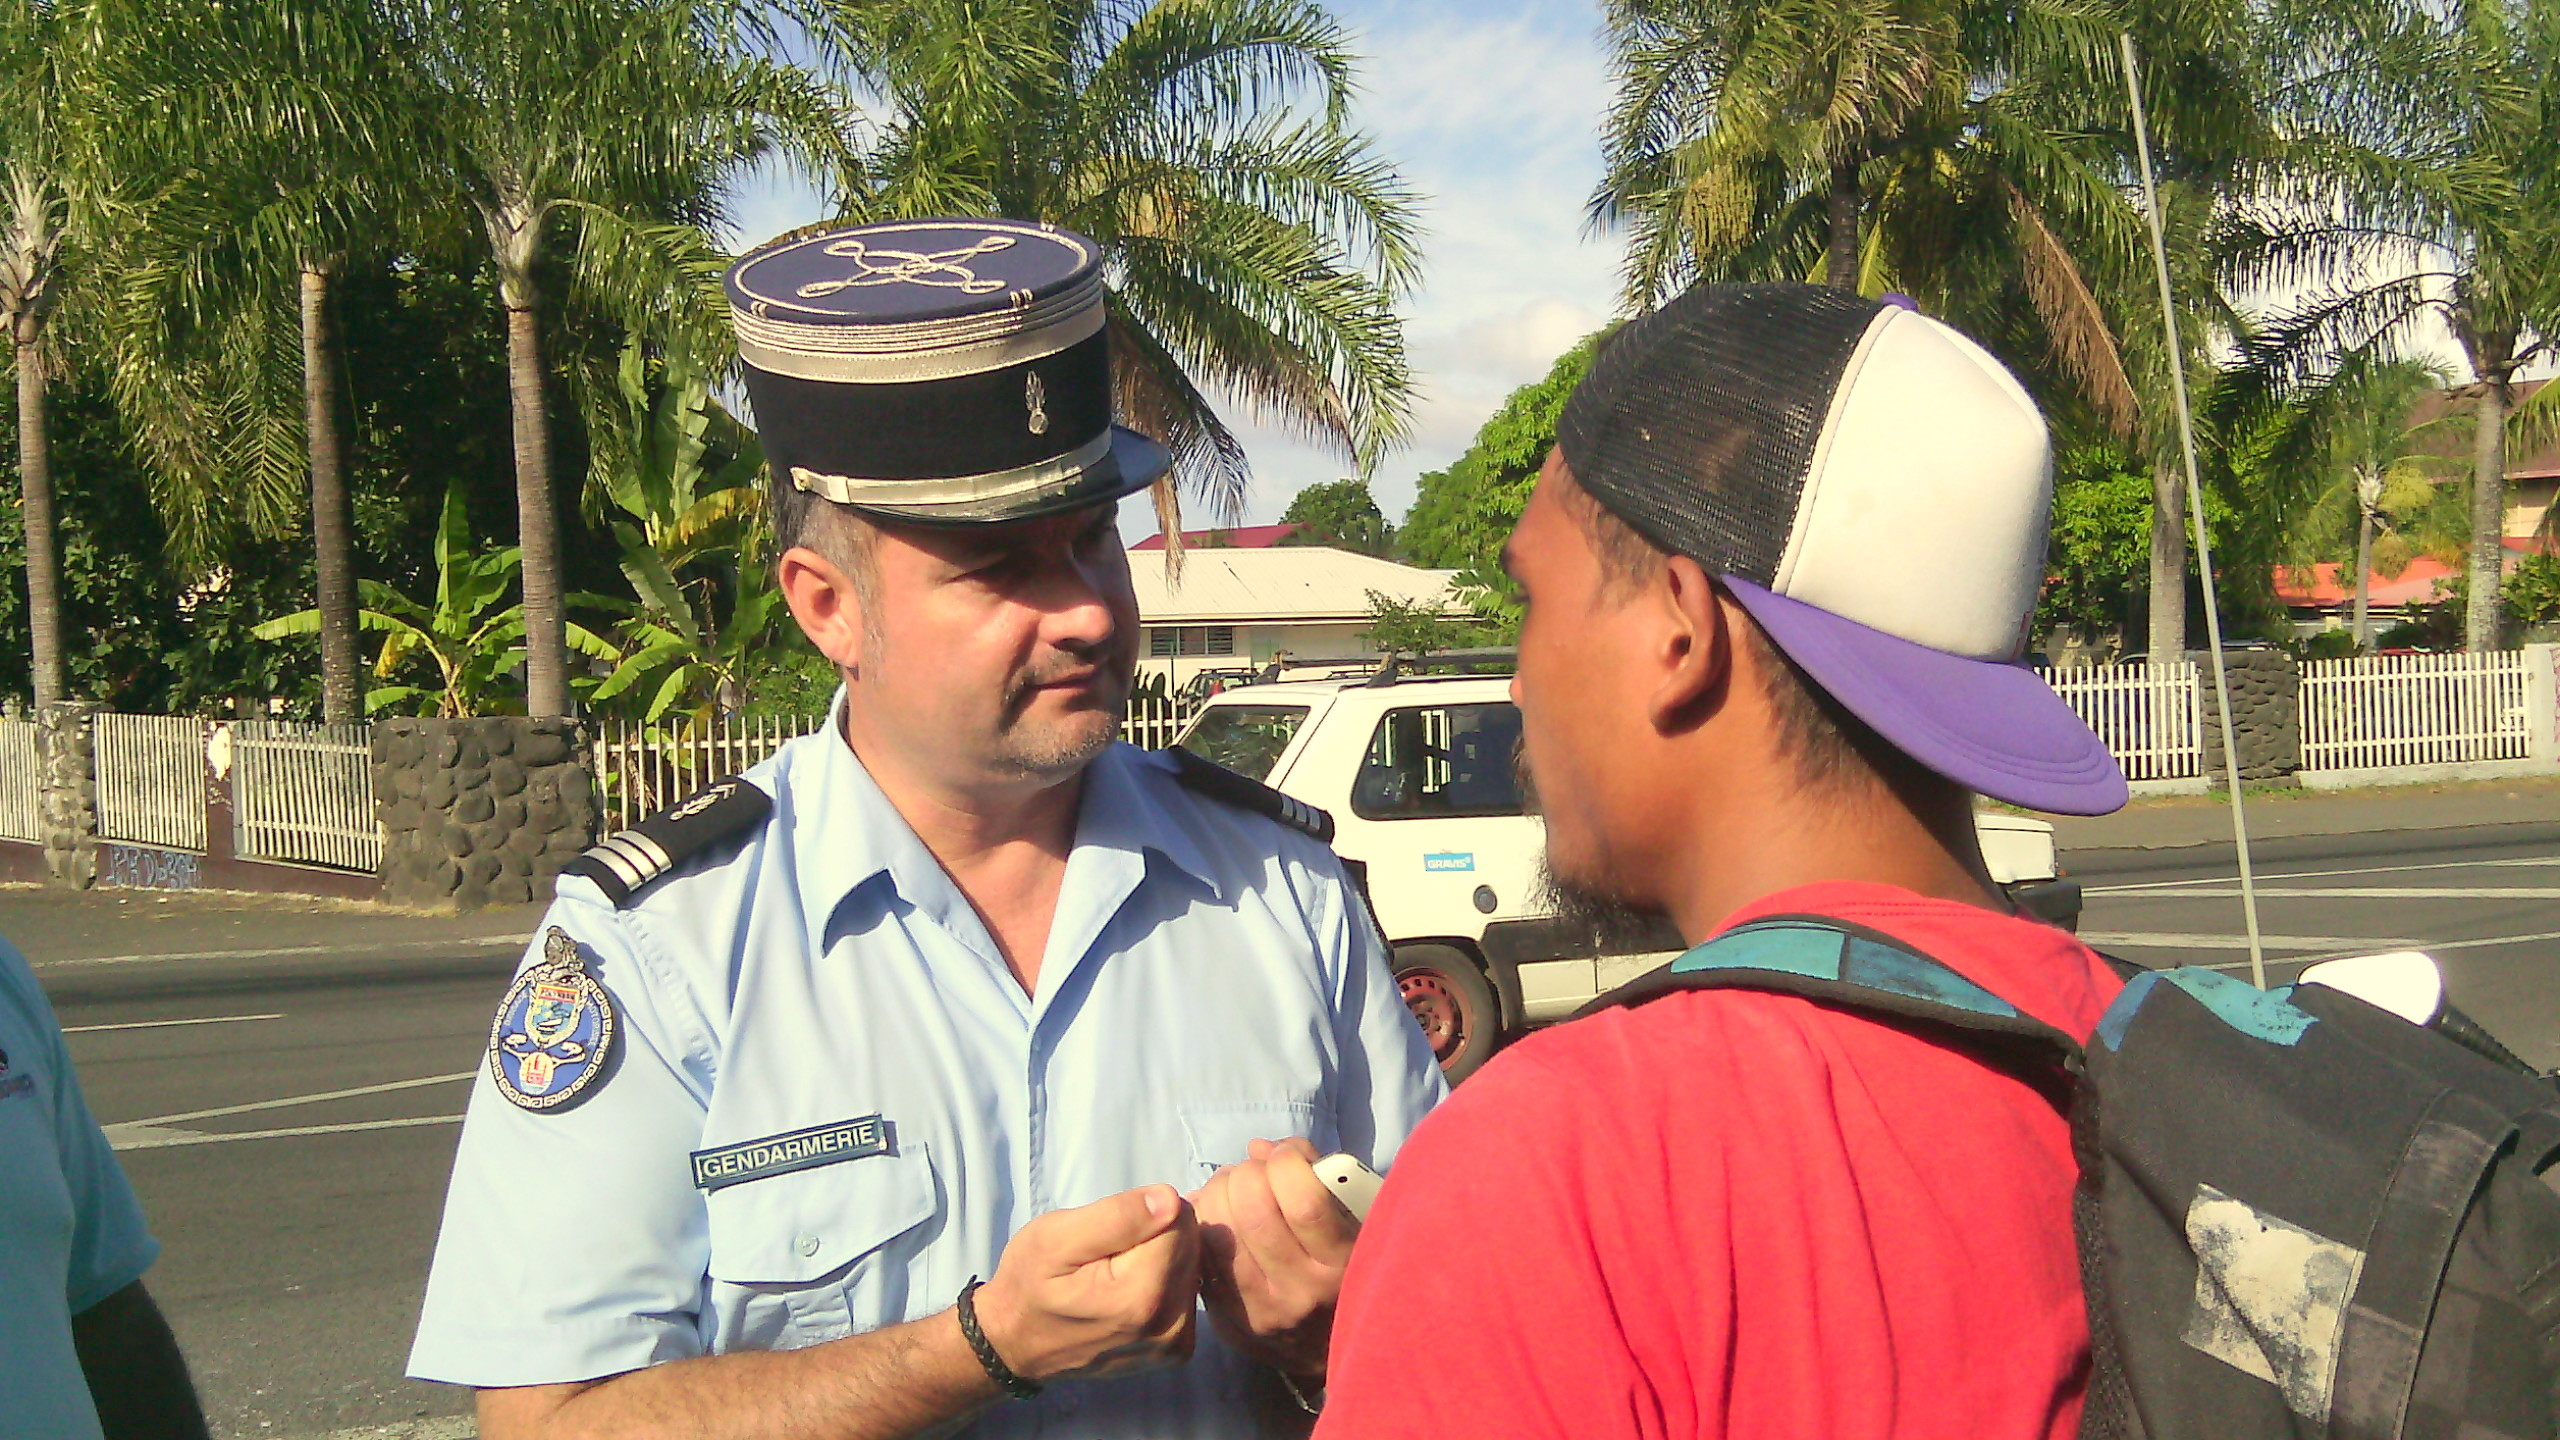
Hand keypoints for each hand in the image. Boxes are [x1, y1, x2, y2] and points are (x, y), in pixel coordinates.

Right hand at [972, 1185, 1200, 1384]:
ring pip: (1193, 1263)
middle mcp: (1169, 1326)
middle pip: (1191, 1242)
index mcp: (1141, 1297)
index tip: (1109, 1232)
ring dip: (1160, 1257)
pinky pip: (1187, 1290)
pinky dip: (1164, 1281)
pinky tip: (1130, 1289)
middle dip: (1155, 1234)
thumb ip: (1116, 1217)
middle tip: (1109, 1252)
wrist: (1016, 1343)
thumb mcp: (1055, 1237)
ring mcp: (1176, 1343)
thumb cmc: (1029, 1283)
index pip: (1179, 1218)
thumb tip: (1170, 1200)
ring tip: (1116, 1271)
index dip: (1144, 1212)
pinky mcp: (1177, 1349)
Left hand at [1190, 1138, 1357, 1379]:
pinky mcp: (1229, 1319)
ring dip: (1217, 1194)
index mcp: (1341, 1262)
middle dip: (1245, 1175)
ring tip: (1233, 1190)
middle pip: (1253, 1211)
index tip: (1287, 1157)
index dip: (1287, 1163)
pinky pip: (1201, 1256)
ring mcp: (1260, 1309)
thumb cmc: (1345, 1264)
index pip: (1305, 1202)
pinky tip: (1216, 1216)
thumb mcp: (1355, 1219)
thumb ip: (1318, 1176)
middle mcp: (1301, 1291)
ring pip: (1218, 1232)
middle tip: (1253, 1173)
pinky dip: (1201, 1223)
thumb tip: (1259, 1149)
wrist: (1330, 1345)